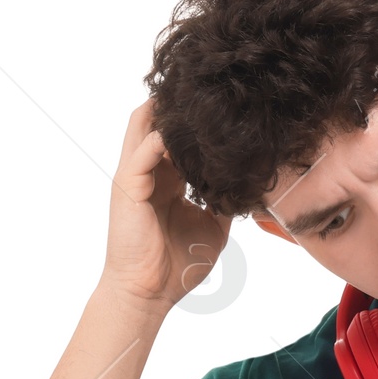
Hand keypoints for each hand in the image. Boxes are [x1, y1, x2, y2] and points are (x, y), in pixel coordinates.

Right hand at [102, 100, 230, 309]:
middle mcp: (148, 172)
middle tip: (210, 85)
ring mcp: (134, 176)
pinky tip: (187, 131)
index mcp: (166, 181)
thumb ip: (224, 201)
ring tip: (195, 93)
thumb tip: (250, 186)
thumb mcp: (213, 227)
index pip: (177, 138)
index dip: (197, 123)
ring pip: (144, 125)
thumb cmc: (176, 266)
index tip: (226, 107)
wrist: (149, 293)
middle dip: (179, 103)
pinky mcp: (127, 186)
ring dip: (167, 109)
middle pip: (157, 122)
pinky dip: (162, 136)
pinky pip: (143, 151)